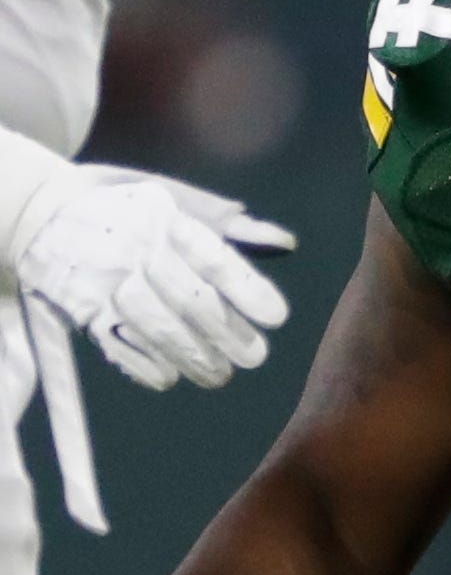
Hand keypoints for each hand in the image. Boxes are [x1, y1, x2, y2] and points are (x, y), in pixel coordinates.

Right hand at [2, 162, 286, 389]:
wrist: (42, 214)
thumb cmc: (124, 209)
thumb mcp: (172, 200)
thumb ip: (227, 225)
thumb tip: (284, 243)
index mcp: (164, 221)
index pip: (216, 261)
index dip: (250, 292)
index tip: (274, 317)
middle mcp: (134, 252)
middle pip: (191, 303)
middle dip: (228, 335)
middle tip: (253, 355)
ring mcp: (105, 284)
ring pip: (159, 330)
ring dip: (196, 359)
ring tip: (219, 373)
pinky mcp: (82, 310)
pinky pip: (119, 347)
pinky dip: (150, 367)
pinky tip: (172, 374)